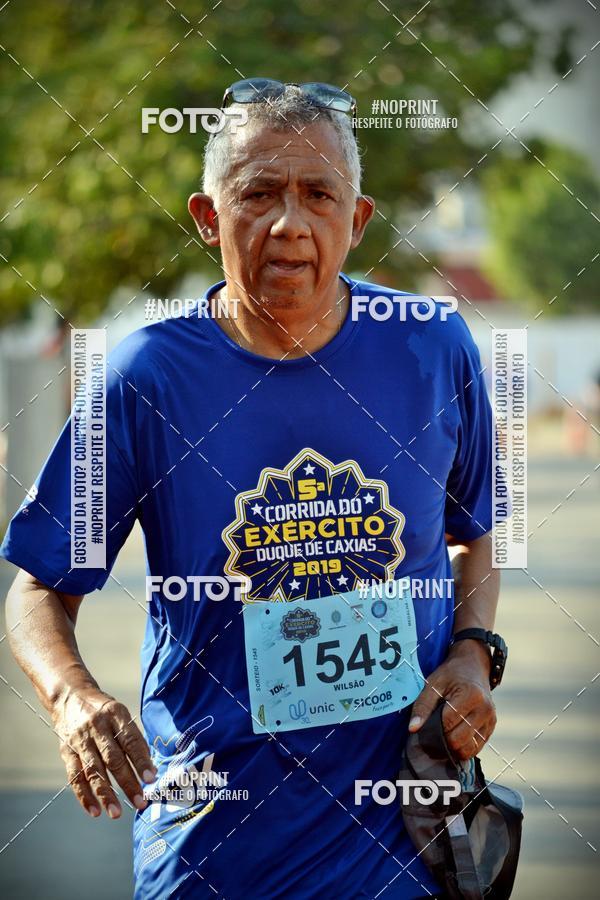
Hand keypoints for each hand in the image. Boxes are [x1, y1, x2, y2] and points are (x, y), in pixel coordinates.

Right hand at [52, 686, 156, 817]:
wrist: (70, 697)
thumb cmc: (104, 711)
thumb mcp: (120, 714)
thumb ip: (133, 738)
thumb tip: (149, 767)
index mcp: (115, 714)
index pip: (130, 740)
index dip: (141, 760)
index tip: (151, 778)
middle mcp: (97, 727)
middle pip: (113, 758)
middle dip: (128, 782)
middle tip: (140, 802)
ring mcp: (80, 740)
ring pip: (93, 770)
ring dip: (105, 794)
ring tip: (116, 813)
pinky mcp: (67, 752)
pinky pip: (75, 776)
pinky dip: (84, 796)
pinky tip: (95, 811)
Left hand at [408, 640, 496, 759]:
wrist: (473, 667)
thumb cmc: (451, 675)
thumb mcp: (433, 684)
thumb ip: (422, 706)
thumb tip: (413, 729)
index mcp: (471, 695)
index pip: (447, 723)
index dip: (433, 728)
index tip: (424, 727)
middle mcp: (485, 709)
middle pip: (458, 739)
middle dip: (442, 740)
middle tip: (432, 733)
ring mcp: (490, 720)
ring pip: (468, 749)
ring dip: (452, 748)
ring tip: (443, 736)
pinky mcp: (491, 728)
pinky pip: (475, 748)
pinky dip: (462, 748)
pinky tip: (453, 738)